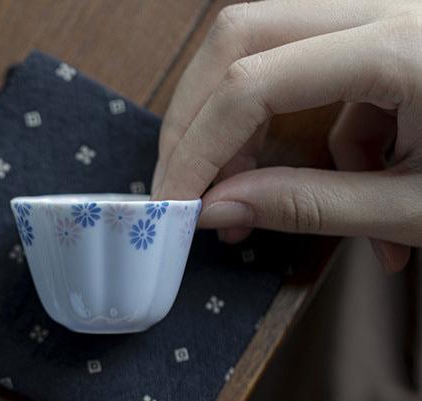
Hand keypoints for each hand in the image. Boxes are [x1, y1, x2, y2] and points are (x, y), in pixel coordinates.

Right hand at [151, 0, 421, 270]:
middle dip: (197, 116)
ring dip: (244, 119)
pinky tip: (354, 177)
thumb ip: (307, 206)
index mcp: (406, 43)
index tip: (173, 205)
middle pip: (242, 30)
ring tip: (261, 189)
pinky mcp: (390, 27)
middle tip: (187, 183)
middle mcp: (389, 1)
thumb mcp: (415, 207)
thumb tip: (219, 209)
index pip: (255, 83)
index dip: (197, 148)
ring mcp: (386, 6)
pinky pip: (315, 65)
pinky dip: (310, 128)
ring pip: (266, 38)